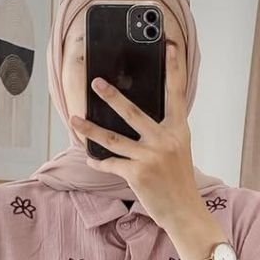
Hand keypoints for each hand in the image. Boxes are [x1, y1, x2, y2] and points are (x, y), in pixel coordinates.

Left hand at [71, 42, 208, 231]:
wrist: (185, 212)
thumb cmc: (179, 183)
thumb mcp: (178, 152)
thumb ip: (163, 134)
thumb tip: (138, 121)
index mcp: (178, 131)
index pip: (177, 94)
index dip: (174, 69)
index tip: (169, 47)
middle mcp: (164, 140)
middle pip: (133, 112)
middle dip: (112, 96)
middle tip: (95, 82)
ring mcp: (150, 157)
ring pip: (112, 138)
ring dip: (90, 129)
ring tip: (74, 119)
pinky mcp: (137, 174)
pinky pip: (110, 163)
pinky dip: (98, 161)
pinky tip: (89, 158)